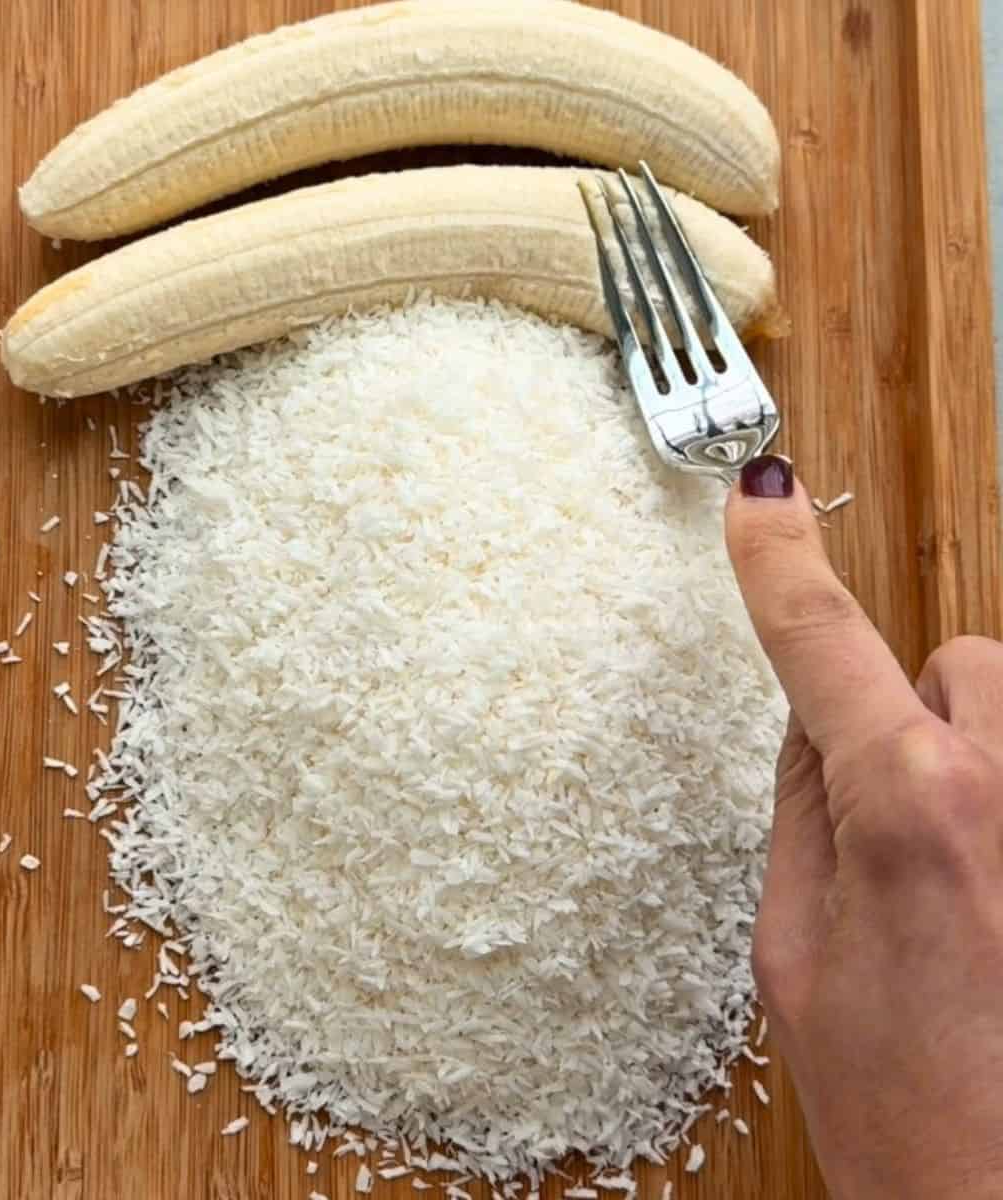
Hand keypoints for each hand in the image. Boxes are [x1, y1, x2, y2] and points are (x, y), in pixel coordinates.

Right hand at [725, 456, 1002, 1199]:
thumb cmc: (901, 1110)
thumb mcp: (795, 951)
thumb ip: (803, 810)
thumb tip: (812, 721)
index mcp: (909, 807)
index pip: (822, 640)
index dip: (778, 561)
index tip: (758, 498)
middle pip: (956, 659)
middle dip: (907, 713)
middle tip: (885, 819)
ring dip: (969, 749)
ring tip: (953, 868)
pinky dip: (997, 799)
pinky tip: (989, 892)